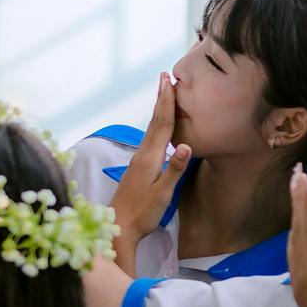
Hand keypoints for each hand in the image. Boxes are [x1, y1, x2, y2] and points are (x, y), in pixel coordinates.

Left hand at [113, 71, 192, 270]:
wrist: (118, 229)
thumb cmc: (142, 213)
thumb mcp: (163, 193)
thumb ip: (175, 169)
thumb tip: (187, 145)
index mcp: (149, 158)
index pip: (162, 124)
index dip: (167, 102)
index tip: (169, 81)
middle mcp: (141, 156)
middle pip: (154, 122)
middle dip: (161, 99)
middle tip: (165, 77)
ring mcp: (137, 162)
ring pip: (150, 130)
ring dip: (158, 111)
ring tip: (164, 96)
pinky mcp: (137, 170)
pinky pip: (149, 140)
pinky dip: (156, 127)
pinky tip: (158, 130)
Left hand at [286, 167, 306, 306]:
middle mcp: (302, 270)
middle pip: (299, 228)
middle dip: (298, 201)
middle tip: (297, 175)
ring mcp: (299, 278)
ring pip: (294, 238)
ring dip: (296, 214)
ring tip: (296, 192)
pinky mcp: (301, 286)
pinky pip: (295, 251)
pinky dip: (296, 232)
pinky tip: (298, 228)